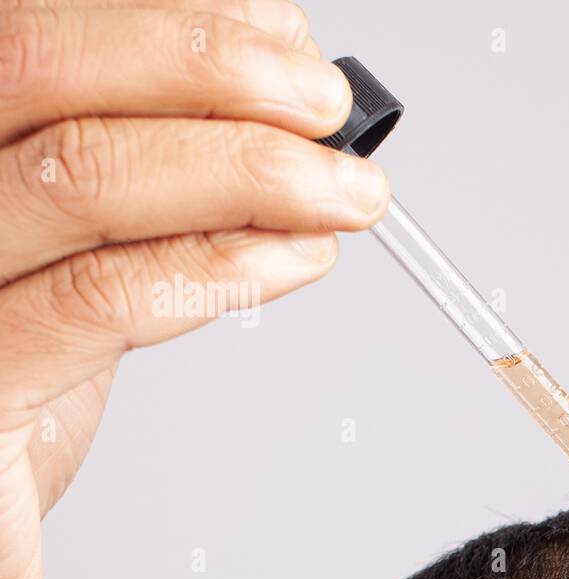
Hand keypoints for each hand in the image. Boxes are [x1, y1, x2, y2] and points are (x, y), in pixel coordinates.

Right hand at [0, 0, 390, 578]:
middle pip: (41, 66)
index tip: (287, 42)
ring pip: (78, 175)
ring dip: (246, 170)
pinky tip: (297, 256)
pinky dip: (217, 266)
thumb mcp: (85, 241)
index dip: (183, 23)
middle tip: (323, 104)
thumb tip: (275, 88)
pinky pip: (98, 300)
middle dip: (210, 70)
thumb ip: (155, 168)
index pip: (45, 31)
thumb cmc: (28, 363)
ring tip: (346, 190)